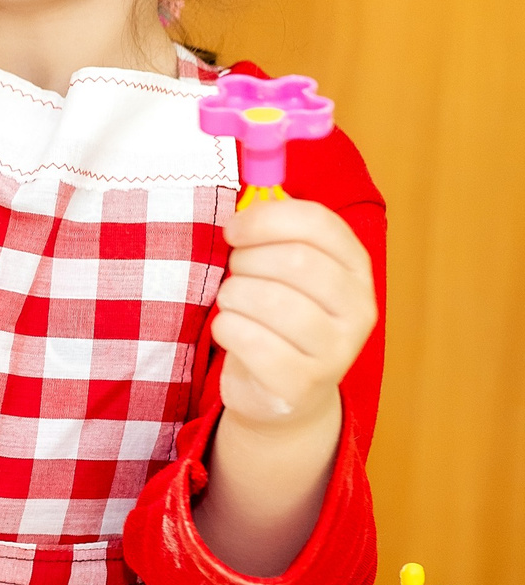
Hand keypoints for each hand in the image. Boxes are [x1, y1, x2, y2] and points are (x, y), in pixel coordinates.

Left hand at [211, 199, 375, 432]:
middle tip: (234, 274)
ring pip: (269, 300)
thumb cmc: (276, 318)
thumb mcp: (284, 270)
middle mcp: (359, 309)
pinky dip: (226, 329)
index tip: (233, 230)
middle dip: (246, 261)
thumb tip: (254, 189)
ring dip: (233, 295)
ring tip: (234, 304)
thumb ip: (275, 230)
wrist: (284, 394)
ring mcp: (337, 351)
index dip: (266, 219)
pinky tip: (231, 333)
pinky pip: (249, 340)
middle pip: (295, 261)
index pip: (319, 223)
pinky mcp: (303, 383)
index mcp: (356, 269)